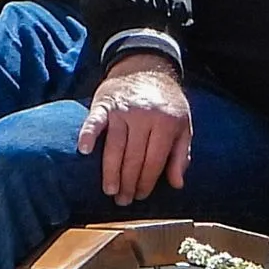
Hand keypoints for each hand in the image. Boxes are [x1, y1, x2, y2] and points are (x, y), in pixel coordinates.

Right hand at [76, 52, 192, 206]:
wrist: (146, 68)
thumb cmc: (166, 103)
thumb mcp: (183, 125)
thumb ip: (180, 154)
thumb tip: (177, 183)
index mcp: (166, 122)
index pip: (155, 161)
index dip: (147, 182)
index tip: (140, 196)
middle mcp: (144, 116)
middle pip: (134, 158)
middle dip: (128, 183)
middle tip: (122, 201)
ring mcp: (123, 109)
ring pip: (115, 147)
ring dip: (110, 172)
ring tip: (109, 190)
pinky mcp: (104, 103)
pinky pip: (95, 121)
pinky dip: (88, 135)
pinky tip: (84, 151)